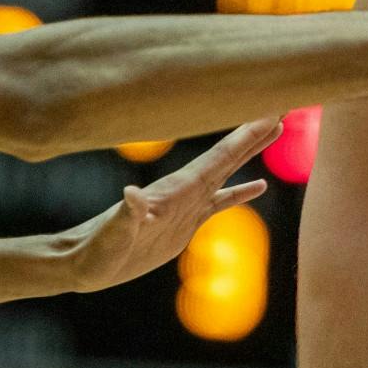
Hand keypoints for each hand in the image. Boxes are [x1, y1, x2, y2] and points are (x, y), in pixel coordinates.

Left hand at [57, 119, 279, 292]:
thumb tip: (131, 195)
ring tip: (276, 129)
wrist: (85, 262)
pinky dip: (241, 192)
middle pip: (229, 154)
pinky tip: (259, 187)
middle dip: (255, 131)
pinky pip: (221, 202)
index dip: (247, 134)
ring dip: (251, 150)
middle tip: (282, 105)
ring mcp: (187, 204)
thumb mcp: (112, 235)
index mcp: (176, 189)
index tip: (271, 110)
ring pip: (228, 171)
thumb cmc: (96, 250)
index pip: (219, 156)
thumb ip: (126, 216)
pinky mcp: (186, 222)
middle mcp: (185, 189)